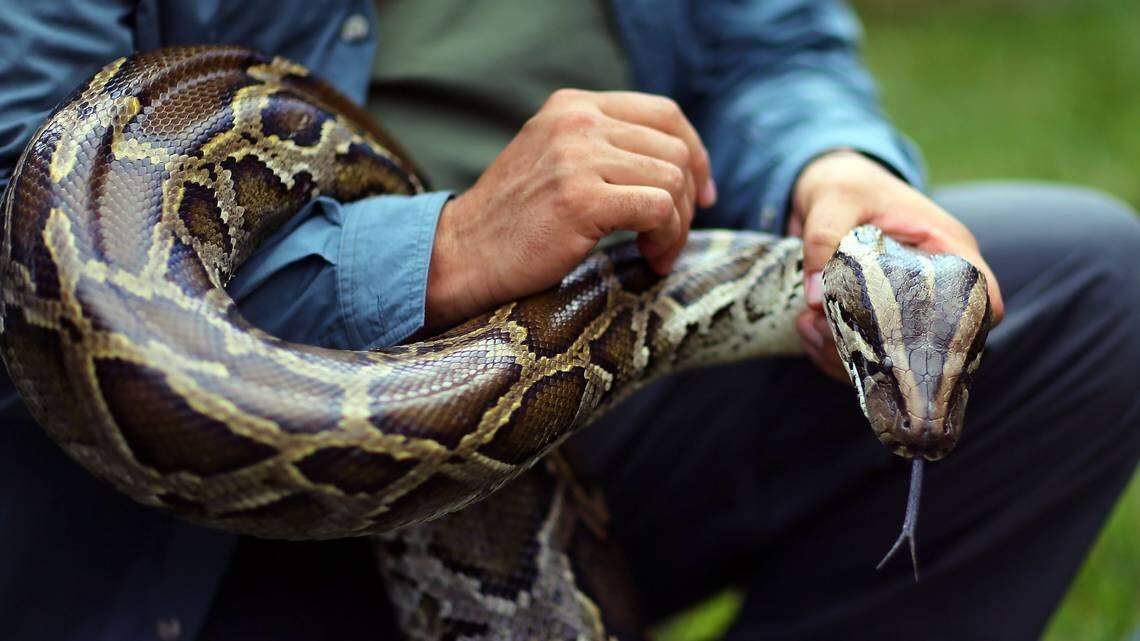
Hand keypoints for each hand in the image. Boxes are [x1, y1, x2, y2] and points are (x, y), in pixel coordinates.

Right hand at [425, 89, 716, 328]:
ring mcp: (577, 157)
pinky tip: (649, 259)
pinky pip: (658, 209)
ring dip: (677, 226)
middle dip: (687, 201)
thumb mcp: (555, 161)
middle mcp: (577, 121)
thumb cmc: (513, 223)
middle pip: (675, 149)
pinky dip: (666, 239)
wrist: (460, 255)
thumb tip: (680, 167)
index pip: (664, 113)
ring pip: (672, 179)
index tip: (701, 195)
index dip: (696, 154)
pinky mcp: (580, 198)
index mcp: (573, 106)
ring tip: (655, 253)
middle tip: (669, 239)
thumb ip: (604, 149)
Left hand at [789, 150, 1003, 381]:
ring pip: (893, 356)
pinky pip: (862, 353)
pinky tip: (805, 332)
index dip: (968, 330)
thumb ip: (824, 238)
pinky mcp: (872, 319)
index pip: (983, 298)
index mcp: (944, 247)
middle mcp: (931, 284)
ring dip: (848, 356)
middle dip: (884, 354)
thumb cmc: (845, 184)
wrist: (823, 187)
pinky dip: (832, 354)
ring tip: (809, 328)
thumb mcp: (834, 198)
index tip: (921, 345)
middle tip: (834, 337)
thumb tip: (816, 300)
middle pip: (934, 342)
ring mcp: (902, 306)